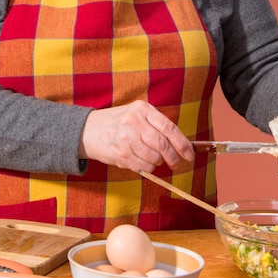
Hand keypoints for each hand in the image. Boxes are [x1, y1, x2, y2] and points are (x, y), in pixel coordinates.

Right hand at [78, 100, 194, 172]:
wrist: (88, 130)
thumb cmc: (118, 122)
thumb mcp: (136, 114)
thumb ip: (156, 125)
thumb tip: (180, 144)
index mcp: (142, 110)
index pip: (168, 127)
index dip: (182, 143)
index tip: (190, 154)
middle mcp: (134, 122)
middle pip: (163, 144)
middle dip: (174, 157)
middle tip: (177, 163)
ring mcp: (126, 139)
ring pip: (154, 157)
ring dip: (159, 162)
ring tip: (155, 159)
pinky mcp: (121, 154)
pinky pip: (143, 166)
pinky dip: (149, 168)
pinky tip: (144, 162)